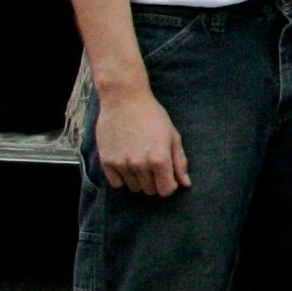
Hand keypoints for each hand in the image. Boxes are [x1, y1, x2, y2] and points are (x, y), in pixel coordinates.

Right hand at [91, 79, 190, 197]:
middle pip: (150, 190)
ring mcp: (121, 164)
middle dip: (155, 181)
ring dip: (139, 180)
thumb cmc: (153, 116)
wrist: (124, 100)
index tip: (168, 176)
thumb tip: (185, 184)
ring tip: (139, 160)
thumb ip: (180, 162)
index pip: (166, 190)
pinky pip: (116, 183)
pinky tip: (126, 164)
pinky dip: (122, 178)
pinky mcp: (106, 161)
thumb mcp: (173, 136)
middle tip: (153, 164)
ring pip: (134, 188)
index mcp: (159, 160)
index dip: (170, 185)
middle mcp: (139, 165)